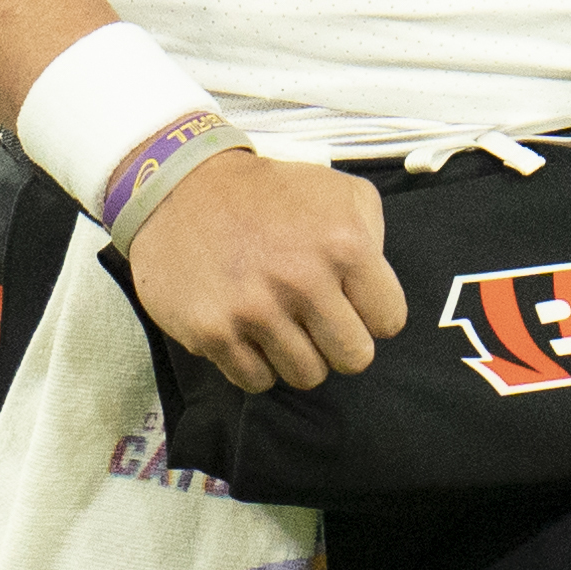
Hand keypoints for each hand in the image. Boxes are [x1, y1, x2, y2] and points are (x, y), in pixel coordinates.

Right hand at [123, 150, 404, 391]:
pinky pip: (256, 381)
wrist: (182, 188)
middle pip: (353, 358)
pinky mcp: (213, 333)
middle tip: (317, 321)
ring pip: (307, 376)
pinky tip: (249, 332)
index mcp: (344, 244)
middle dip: (339, 342)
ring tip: (281, 324)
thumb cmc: (269, 193)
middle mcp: (302, 280)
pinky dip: (256, 364)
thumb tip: (377, 288)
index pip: (389, 321)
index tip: (351, 304)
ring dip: (297, 355)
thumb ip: (373, 236)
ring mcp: (255, 310)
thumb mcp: (338, 191)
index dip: (372, 315)